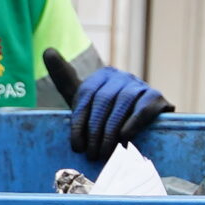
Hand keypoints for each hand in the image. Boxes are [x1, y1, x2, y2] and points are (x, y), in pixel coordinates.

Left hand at [44, 48, 170, 159]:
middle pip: (103, 99)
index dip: (79, 122)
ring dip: (111, 130)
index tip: (77, 146)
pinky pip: (143, 108)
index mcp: (101, 75)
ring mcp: (140, 85)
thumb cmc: (107, 115)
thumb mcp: (84, 100)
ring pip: (123, 103)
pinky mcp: (156, 97)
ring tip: (105, 152)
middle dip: (95, 130)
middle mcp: (121, 76)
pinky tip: (124, 138)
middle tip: (92, 154)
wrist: (143, 127)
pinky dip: (133, 123)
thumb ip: (64, 78)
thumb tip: (47, 50)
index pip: (85, 94)